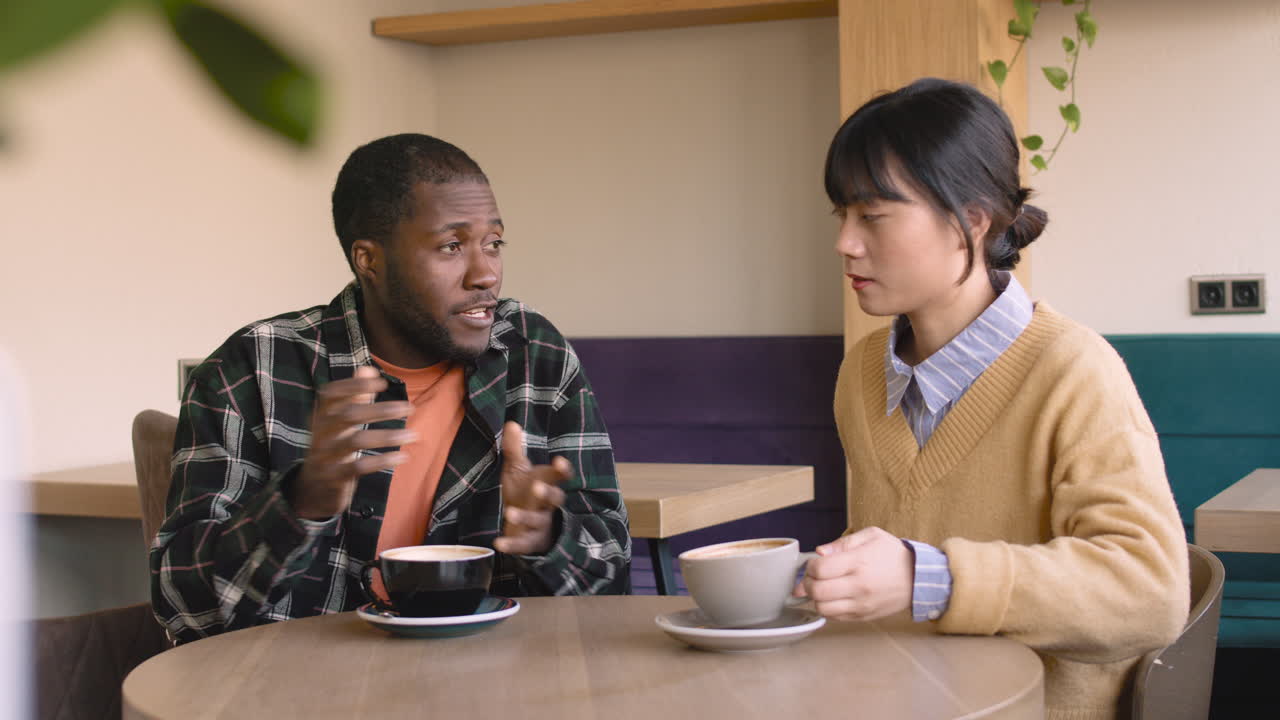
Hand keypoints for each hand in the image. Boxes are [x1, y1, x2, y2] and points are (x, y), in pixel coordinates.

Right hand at [292, 366, 414, 519]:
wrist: (311, 487)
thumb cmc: (332, 446)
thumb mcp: (338, 421)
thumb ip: (353, 396)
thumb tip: (367, 369)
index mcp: (320, 415)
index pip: (331, 393)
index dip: (355, 386)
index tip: (381, 382)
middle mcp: (320, 432)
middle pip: (348, 415)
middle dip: (380, 410)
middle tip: (410, 407)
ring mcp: (324, 455)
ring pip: (356, 441)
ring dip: (389, 436)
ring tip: (414, 434)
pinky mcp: (333, 477)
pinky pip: (358, 467)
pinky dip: (383, 461)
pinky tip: (403, 457)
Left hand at [493, 421, 569, 555]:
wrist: (524, 525)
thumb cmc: (523, 492)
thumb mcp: (518, 470)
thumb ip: (515, 449)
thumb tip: (511, 423)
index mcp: (547, 485)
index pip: (560, 477)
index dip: (562, 471)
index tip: (559, 462)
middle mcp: (548, 506)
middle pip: (554, 499)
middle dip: (547, 493)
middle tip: (537, 487)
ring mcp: (540, 525)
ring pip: (537, 522)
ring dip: (525, 517)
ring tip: (510, 513)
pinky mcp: (529, 542)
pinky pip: (522, 544)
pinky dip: (511, 545)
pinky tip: (497, 543)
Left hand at [792, 526, 914, 620]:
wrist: (919, 578)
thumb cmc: (894, 554)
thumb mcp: (871, 536)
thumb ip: (843, 542)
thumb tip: (820, 552)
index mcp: (859, 562)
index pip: (820, 569)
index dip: (810, 566)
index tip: (815, 563)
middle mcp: (859, 586)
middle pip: (817, 591)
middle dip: (807, 583)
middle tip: (812, 578)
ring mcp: (862, 604)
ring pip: (822, 609)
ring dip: (815, 599)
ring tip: (822, 588)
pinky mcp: (864, 616)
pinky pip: (835, 618)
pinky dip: (827, 609)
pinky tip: (833, 598)